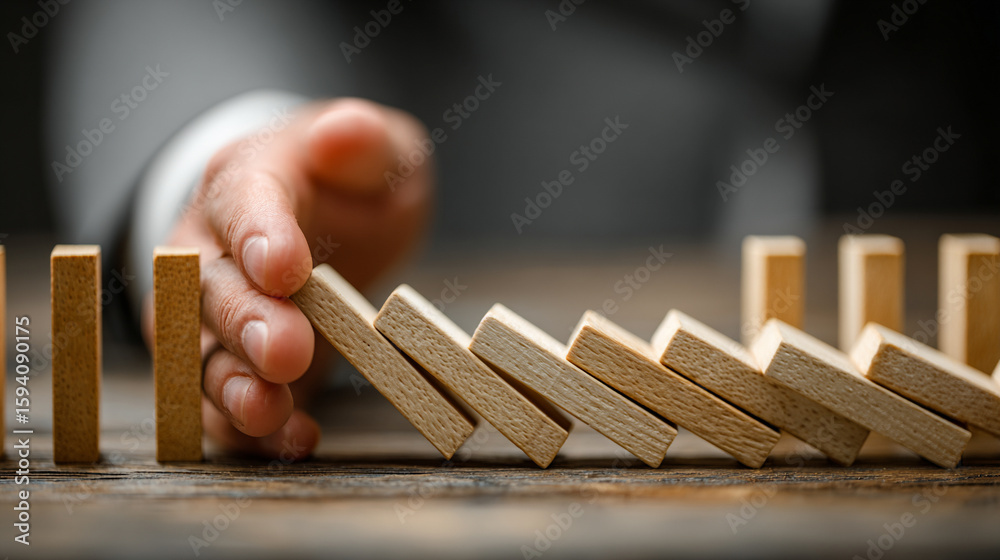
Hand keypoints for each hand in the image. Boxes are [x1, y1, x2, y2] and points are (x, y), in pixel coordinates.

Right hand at [143, 98, 432, 459]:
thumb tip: (346, 133)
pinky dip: (251, 429)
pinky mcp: (236, 366)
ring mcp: (217, 315)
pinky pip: (224, 402)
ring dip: (232, 385)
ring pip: (201, 352)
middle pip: (211, 285)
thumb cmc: (352, 183)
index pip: (243, 202)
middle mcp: (214, 249)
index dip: (260, 234)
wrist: (329, 220)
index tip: (286, 267)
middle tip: (286, 348)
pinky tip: (294, 440)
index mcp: (248, 182)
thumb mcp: (378, 151)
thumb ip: (365, 143)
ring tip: (269, 410)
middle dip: (245, 320)